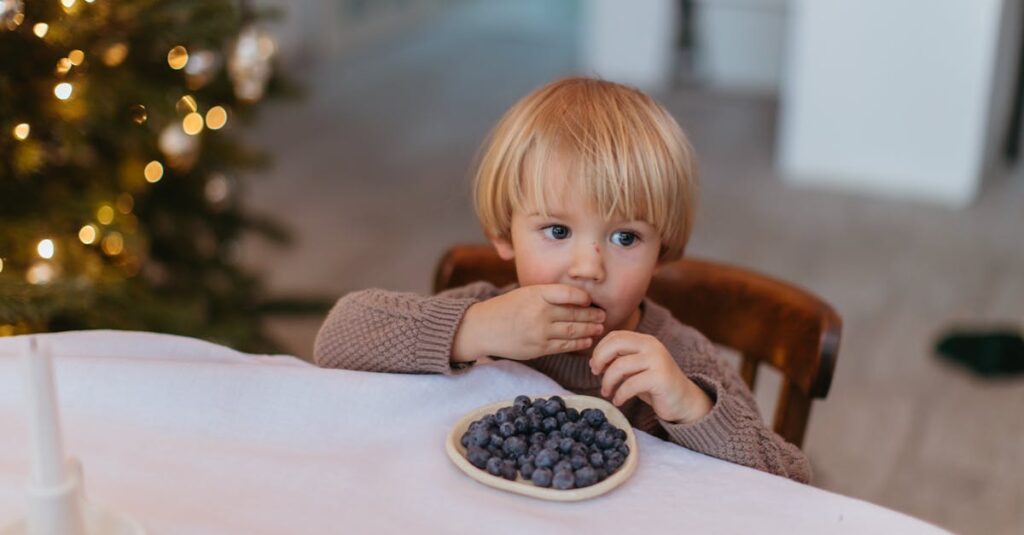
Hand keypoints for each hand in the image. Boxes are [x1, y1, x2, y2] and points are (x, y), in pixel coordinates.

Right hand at [452, 284, 605, 361]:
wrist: (483, 328)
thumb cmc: (506, 308)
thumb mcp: (525, 293)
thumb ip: (548, 295)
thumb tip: (577, 299)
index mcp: (537, 294)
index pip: (569, 293)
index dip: (584, 297)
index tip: (590, 300)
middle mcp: (540, 312)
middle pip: (575, 313)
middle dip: (592, 315)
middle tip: (603, 316)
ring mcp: (540, 332)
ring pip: (573, 331)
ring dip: (589, 330)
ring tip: (599, 328)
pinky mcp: (539, 348)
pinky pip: (564, 346)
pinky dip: (578, 343)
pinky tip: (587, 341)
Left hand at [589, 331, 712, 424]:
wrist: (683, 401)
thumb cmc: (655, 385)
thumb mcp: (634, 370)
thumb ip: (617, 362)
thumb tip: (593, 362)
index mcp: (644, 340)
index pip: (615, 336)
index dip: (599, 350)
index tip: (595, 366)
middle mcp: (651, 346)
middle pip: (615, 344)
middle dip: (600, 359)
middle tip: (596, 374)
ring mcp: (657, 360)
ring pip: (619, 366)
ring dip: (607, 382)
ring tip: (606, 392)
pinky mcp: (660, 378)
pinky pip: (630, 385)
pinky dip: (619, 395)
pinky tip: (618, 401)